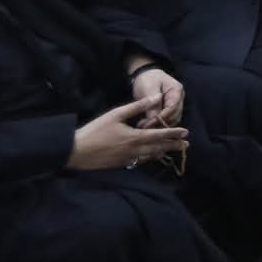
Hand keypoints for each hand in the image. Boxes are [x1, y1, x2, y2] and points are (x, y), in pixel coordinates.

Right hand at [66, 96, 190, 170]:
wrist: (75, 151)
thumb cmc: (95, 130)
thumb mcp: (116, 114)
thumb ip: (137, 106)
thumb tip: (156, 97)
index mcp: (135, 137)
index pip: (160, 135)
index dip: (174, 134)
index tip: (186, 133)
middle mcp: (134, 150)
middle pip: (158, 148)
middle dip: (173, 146)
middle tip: (186, 145)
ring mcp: (127, 159)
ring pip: (150, 156)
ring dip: (162, 152)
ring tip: (172, 150)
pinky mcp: (120, 164)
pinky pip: (139, 161)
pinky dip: (149, 157)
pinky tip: (151, 155)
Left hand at [128, 64, 184, 126]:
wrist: (146, 75)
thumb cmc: (147, 79)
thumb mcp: (148, 89)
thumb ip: (152, 104)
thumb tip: (153, 120)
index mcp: (176, 90)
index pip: (172, 108)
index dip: (161, 118)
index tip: (148, 124)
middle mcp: (180, 98)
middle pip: (175, 115)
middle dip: (160, 123)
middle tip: (144, 127)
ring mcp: (177, 103)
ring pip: (173, 119)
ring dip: (160, 125)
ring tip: (145, 126)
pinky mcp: (171, 108)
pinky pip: (169, 119)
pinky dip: (160, 123)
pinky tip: (149, 124)